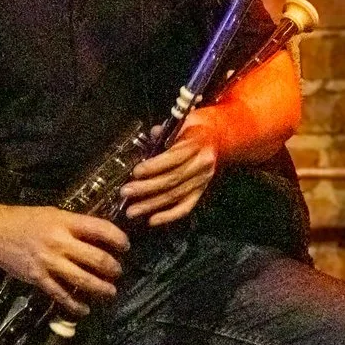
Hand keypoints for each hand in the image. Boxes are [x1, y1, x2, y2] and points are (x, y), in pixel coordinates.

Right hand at [0, 207, 126, 315]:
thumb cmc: (26, 220)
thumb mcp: (54, 214)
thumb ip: (76, 226)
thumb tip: (102, 237)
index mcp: (66, 222)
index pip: (101, 229)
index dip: (119, 239)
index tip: (126, 247)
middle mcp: (59, 242)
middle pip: (97, 258)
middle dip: (113, 268)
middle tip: (118, 271)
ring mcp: (49, 262)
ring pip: (83, 279)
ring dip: (101, 288)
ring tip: (111, 291)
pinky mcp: (38, 278)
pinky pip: (61, 294)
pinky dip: (75, 304)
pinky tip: (85, 309)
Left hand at [122, 107, 227, 226]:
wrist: (218, 137)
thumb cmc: (193, 129)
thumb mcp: (181, 124)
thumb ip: (165, 132)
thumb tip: (152, 135)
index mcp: (197, 144)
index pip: (174, 158)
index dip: (155, 167)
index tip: (136, 172)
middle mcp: (202, 164)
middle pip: (173, 180)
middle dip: (147, 188)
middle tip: (126, 192)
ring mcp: (203, 180)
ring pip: (175, 195)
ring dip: (152, 204)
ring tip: (132, 211)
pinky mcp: (201, 191)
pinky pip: (186, 207)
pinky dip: (169, 215)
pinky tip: (153, 220)